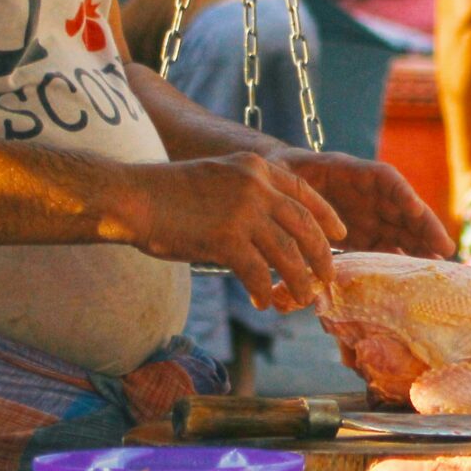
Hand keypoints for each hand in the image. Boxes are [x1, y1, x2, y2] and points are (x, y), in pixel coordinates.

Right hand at [115, 155, 347, 309]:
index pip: (305, 191)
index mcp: (256, 168)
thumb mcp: (218, 178)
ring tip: (303, 298)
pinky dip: (263, 290)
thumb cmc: (167, 193)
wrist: (130, 197)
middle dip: (321, 256)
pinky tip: (262, 302)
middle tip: (327, 278)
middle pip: (304, 226)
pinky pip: (257, 272)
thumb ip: (248, 195)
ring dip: (299, 280)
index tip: (341, 235)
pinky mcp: (225, 238)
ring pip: (287, 254)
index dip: (326, 216)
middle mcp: (256, 186)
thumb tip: (273, 231)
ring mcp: (243, 212)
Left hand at [276, 151, 453, 259]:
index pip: (384, 179)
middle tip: (443, 247)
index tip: (416, 210)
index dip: (402, 193)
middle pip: (402, 207)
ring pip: (399, 227)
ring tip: (436, 262)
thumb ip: (298, 197)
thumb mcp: (283, 177)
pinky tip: (411, 270)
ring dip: (418, 243)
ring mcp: (366, 214)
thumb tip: (312, 226)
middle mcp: (365, 193)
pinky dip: (399, 255)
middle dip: (424, 226)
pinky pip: (385, 244)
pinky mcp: (361, 234)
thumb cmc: (277, 175)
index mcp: (348, 171)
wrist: (270, 186)